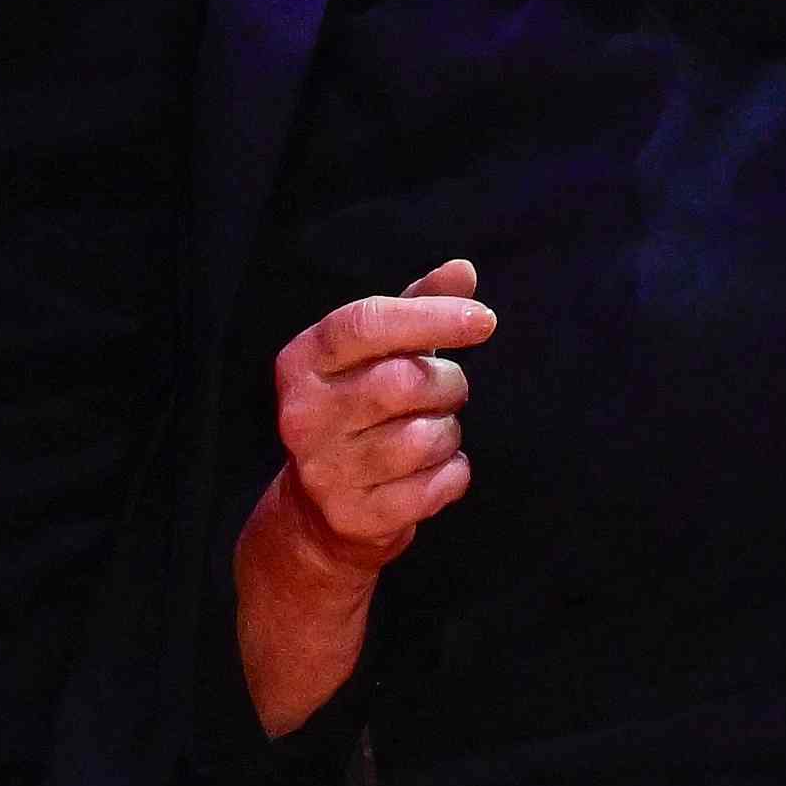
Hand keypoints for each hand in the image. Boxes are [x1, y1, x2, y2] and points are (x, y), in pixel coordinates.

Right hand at [236, 262, 488, 731]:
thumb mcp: (378, 353)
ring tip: (433, 433)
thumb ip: (418, 307)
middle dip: (448, 383)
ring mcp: (325, 471)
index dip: (430, 317)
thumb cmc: (361, 412)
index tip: (484, 321)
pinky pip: (436, 486)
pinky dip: (452, 474)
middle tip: (449, 390)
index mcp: (302, 362)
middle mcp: (303, 415)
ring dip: (448, 432)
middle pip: (405, 381)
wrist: (319, 513)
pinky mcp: (355, 516)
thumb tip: (463, 269)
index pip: (364, 323)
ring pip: (424, 438)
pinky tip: (434, 471)